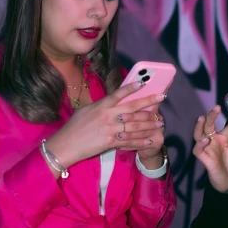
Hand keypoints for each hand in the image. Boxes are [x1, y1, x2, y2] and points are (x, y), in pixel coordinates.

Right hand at [45, 81, 165, 168]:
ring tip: (160, 121)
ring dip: (149, 123)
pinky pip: (130, 141)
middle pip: (133, 108)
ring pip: (135, 125)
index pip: (119, 94)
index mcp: (101, 105)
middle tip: (162, 98)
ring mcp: (110, 129)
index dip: (132, 88)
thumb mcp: (86, 111)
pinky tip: (150, 139)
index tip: (144, 83)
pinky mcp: (111, 142)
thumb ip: (101, 106)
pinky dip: (141, 141)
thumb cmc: (74, 127)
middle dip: (149, 102)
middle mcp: (107, 115)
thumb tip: (112, 101)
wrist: (66, 145)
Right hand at [193, 105, 227, 192]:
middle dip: (210, 116)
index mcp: (222, 138)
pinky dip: (200, 145)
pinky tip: (205, 140)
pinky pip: (198, 151)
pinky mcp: (204, 158)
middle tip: (216, 108)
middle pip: (208, 126)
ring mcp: (207, 149)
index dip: (225, 118)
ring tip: (202, 118)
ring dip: (199, 127)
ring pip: (198, 135)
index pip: (222, 125)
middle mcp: (213, 141)